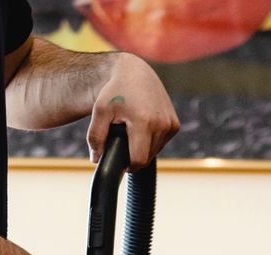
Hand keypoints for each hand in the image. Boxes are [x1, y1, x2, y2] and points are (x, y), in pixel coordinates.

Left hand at [87, 54, 180, 169]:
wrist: (134, 72)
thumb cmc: (114, 91)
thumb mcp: (100, 111)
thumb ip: (95, 137)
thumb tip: (96, 160)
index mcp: (144, 122)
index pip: (139, 160)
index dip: (128, 165)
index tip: (120, 162)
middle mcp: (161, 123)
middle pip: (147, 157)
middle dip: (134, 154)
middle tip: (123, 141)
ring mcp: (170, 123)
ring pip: (155, 151)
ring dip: (143, 148)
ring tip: (132, 131)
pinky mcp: (175, 123)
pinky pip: (162, 142)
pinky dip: (152, 140)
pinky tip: (143, 127)